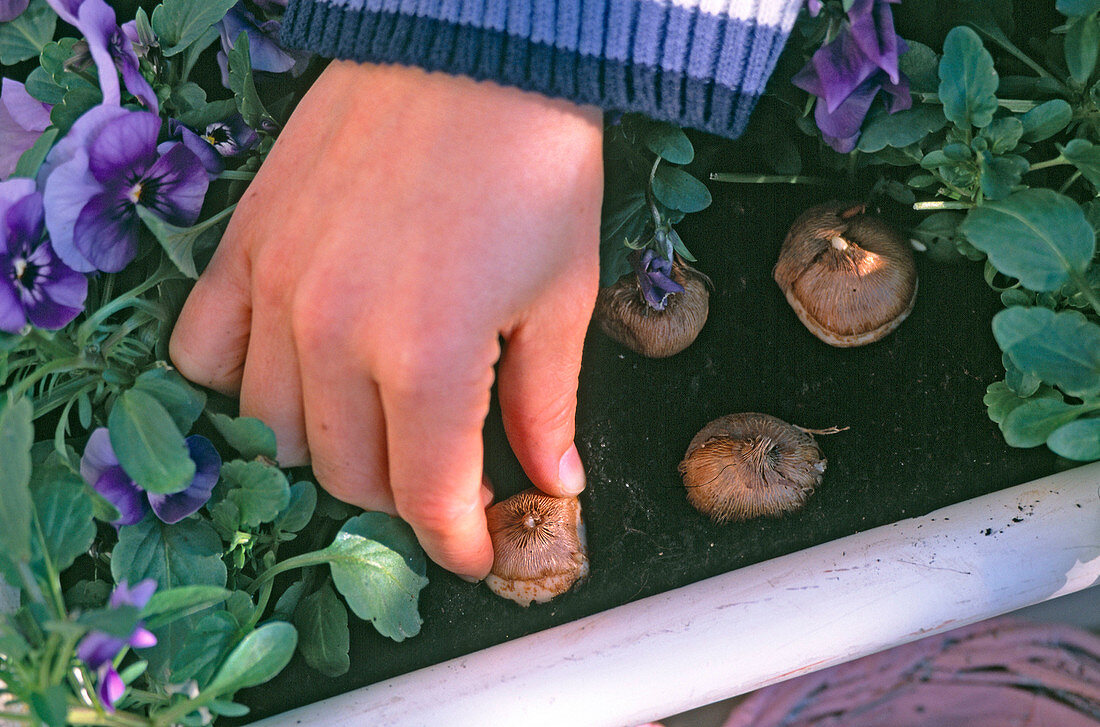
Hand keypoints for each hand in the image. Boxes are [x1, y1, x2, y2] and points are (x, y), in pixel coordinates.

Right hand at [169, 61, 603, 578]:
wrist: (475, 53)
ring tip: (373, 426)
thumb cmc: (534, 168)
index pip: (427, 496)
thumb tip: (554, 482)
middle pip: (347, 475)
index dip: (455, 541)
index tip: (473, 550)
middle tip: (440, 475)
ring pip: (271, 432)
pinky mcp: (245, 247)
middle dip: (401, 496)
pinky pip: (205, 352)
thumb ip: (547, 406)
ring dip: (327, 449)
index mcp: (429, 360)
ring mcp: (278, 291)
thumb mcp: (562, 299)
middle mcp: (335, 337)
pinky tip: (289, 371)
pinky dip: (240, 384)